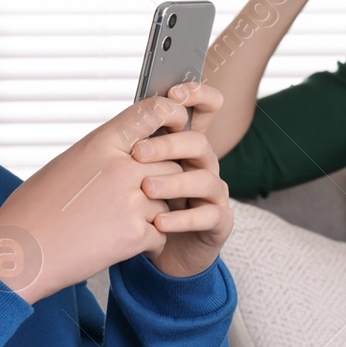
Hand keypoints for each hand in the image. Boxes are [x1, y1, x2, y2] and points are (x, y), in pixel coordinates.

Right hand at [0, 94, 195, 303]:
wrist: (19, 252)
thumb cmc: (34, 209)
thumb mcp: (66, 163)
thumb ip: (103, 153)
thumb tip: (130, 150)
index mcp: (101, 143)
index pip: (151, 113)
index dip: (169, 116)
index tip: (174, 125)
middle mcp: (121, 167)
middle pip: (171, 163)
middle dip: (163, 179)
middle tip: (142, 195)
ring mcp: (131, 202)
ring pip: (169, 200)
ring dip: (155, 213)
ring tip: (125, 222)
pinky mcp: (134, 235)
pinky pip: (162, 233)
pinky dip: (148, 241)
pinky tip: (125, 243)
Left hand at [128, 81, 232, 278]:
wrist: (159, 253)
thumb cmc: (146, 206)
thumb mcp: (137, 172)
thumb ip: (136, 142)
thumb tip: (127, 113)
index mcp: (186, 145)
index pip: (205, 108)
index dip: (197, 94)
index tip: (175, 92)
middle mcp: (204, 164)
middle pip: (199, 142)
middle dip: (169, 144)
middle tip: (138, 154)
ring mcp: (214, 193)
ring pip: (204, 179)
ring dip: (174, 182)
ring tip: (146, 189)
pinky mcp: (219, 222)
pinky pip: (208, 215)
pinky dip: (182, 218)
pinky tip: (159, 221)